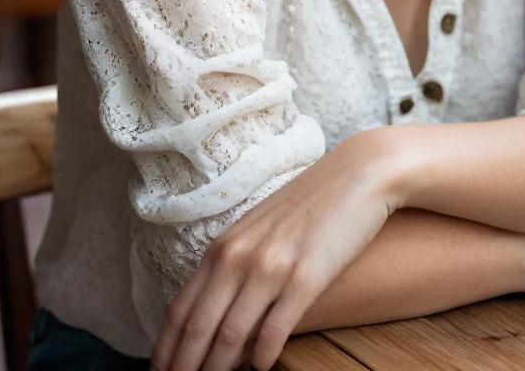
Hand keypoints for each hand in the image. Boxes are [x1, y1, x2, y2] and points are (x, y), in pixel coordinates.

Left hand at [150, 130, 392, 370]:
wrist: (359, 174)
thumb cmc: (310, 203)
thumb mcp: (260, 229)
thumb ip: (235, 263)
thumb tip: (215, 312)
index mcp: (225, 245)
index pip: (180, 309)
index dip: (166, 349)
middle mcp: (240, 257)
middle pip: (198, 329)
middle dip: (185, 368)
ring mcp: (271, 268)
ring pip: (231, 337)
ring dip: (219, 370)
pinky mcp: (305, 279)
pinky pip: (274, 333)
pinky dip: (262, 360)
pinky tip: (261, 368)